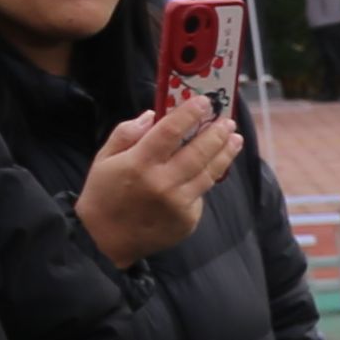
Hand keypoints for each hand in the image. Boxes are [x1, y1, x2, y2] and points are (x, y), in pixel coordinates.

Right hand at [76, 101, 234, 266]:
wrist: (106, 239)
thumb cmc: (104, 194)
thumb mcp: (104, 158)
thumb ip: (127, 133)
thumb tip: (154, 114)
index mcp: (139, 164)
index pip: (170, 132)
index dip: (189, 114)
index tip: (204, 101)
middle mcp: (162, 183)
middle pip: (199, 152)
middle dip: (216, 133)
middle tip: (228, 120)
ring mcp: (178, 203)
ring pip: (209, 173)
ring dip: (225, 153)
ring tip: (235, 139)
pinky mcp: (188, 219)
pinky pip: (201, 193)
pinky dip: (207, 178)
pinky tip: (213, 166)